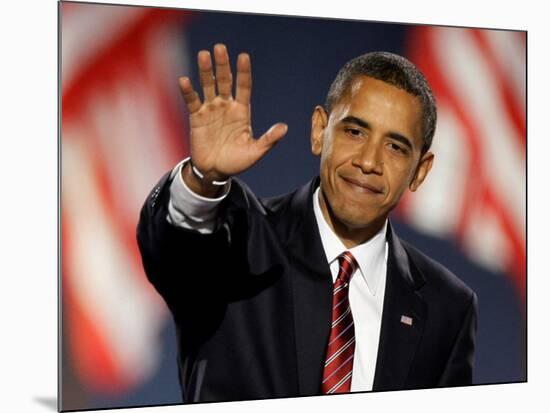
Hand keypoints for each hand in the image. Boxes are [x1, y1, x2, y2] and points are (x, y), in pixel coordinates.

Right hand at [178, 44, 287, 193]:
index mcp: (242, 111)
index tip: (243, 57)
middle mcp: (226, 106)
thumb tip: (284, 128)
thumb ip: (268, 139)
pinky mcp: (197, 117)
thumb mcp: (255, 152)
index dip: (243, 72)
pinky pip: (192, 101)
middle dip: (223, 65)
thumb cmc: (237, 161)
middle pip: (225, 81)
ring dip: (206, 71)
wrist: (215, 171)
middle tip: (220, 48)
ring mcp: (211, 110)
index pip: (243, 87)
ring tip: (204, 55)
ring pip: (208, 86)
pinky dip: (188, 91)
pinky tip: (184, 80)